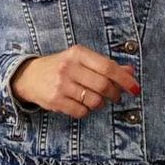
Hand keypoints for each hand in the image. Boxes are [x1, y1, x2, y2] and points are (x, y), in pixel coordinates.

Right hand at [10, 45, 139, 118]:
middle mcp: (69, 67)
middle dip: (115, 94)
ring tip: (95, 99)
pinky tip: (81, 104)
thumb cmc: (60, 66)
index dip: (125, 79)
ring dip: (100, 103)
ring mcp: (61, 85)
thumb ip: (105, 65)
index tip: (135, 88)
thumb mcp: (81, 60)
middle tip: (116, 96)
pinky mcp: (55, 100)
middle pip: (103, 85)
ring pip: (94, 101)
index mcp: (78, 53)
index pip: (108, 67)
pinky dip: (86, 110)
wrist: (28, 76)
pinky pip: (81, 112)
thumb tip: (130, 72)